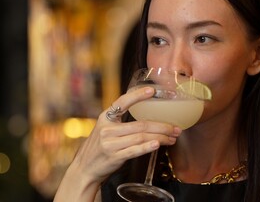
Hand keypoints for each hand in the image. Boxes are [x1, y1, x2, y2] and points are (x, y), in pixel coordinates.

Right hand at [54, 86, 181, 201]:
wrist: (84, 169)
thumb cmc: (99, 148)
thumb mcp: (105, 130)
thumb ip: (120, 124)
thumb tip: (147, 120)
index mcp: (105, 118)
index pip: (122, 102)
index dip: (137, 95)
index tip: (152, 91)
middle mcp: (107, 129)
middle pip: (140, 125)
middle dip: (162, 126)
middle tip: (175, 127)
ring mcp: (110, 144)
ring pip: (141, 137)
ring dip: (160, 137)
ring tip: (172, 138)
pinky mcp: (114, 157)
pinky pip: (135, 150)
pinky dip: (147, 147)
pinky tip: (158, 144)